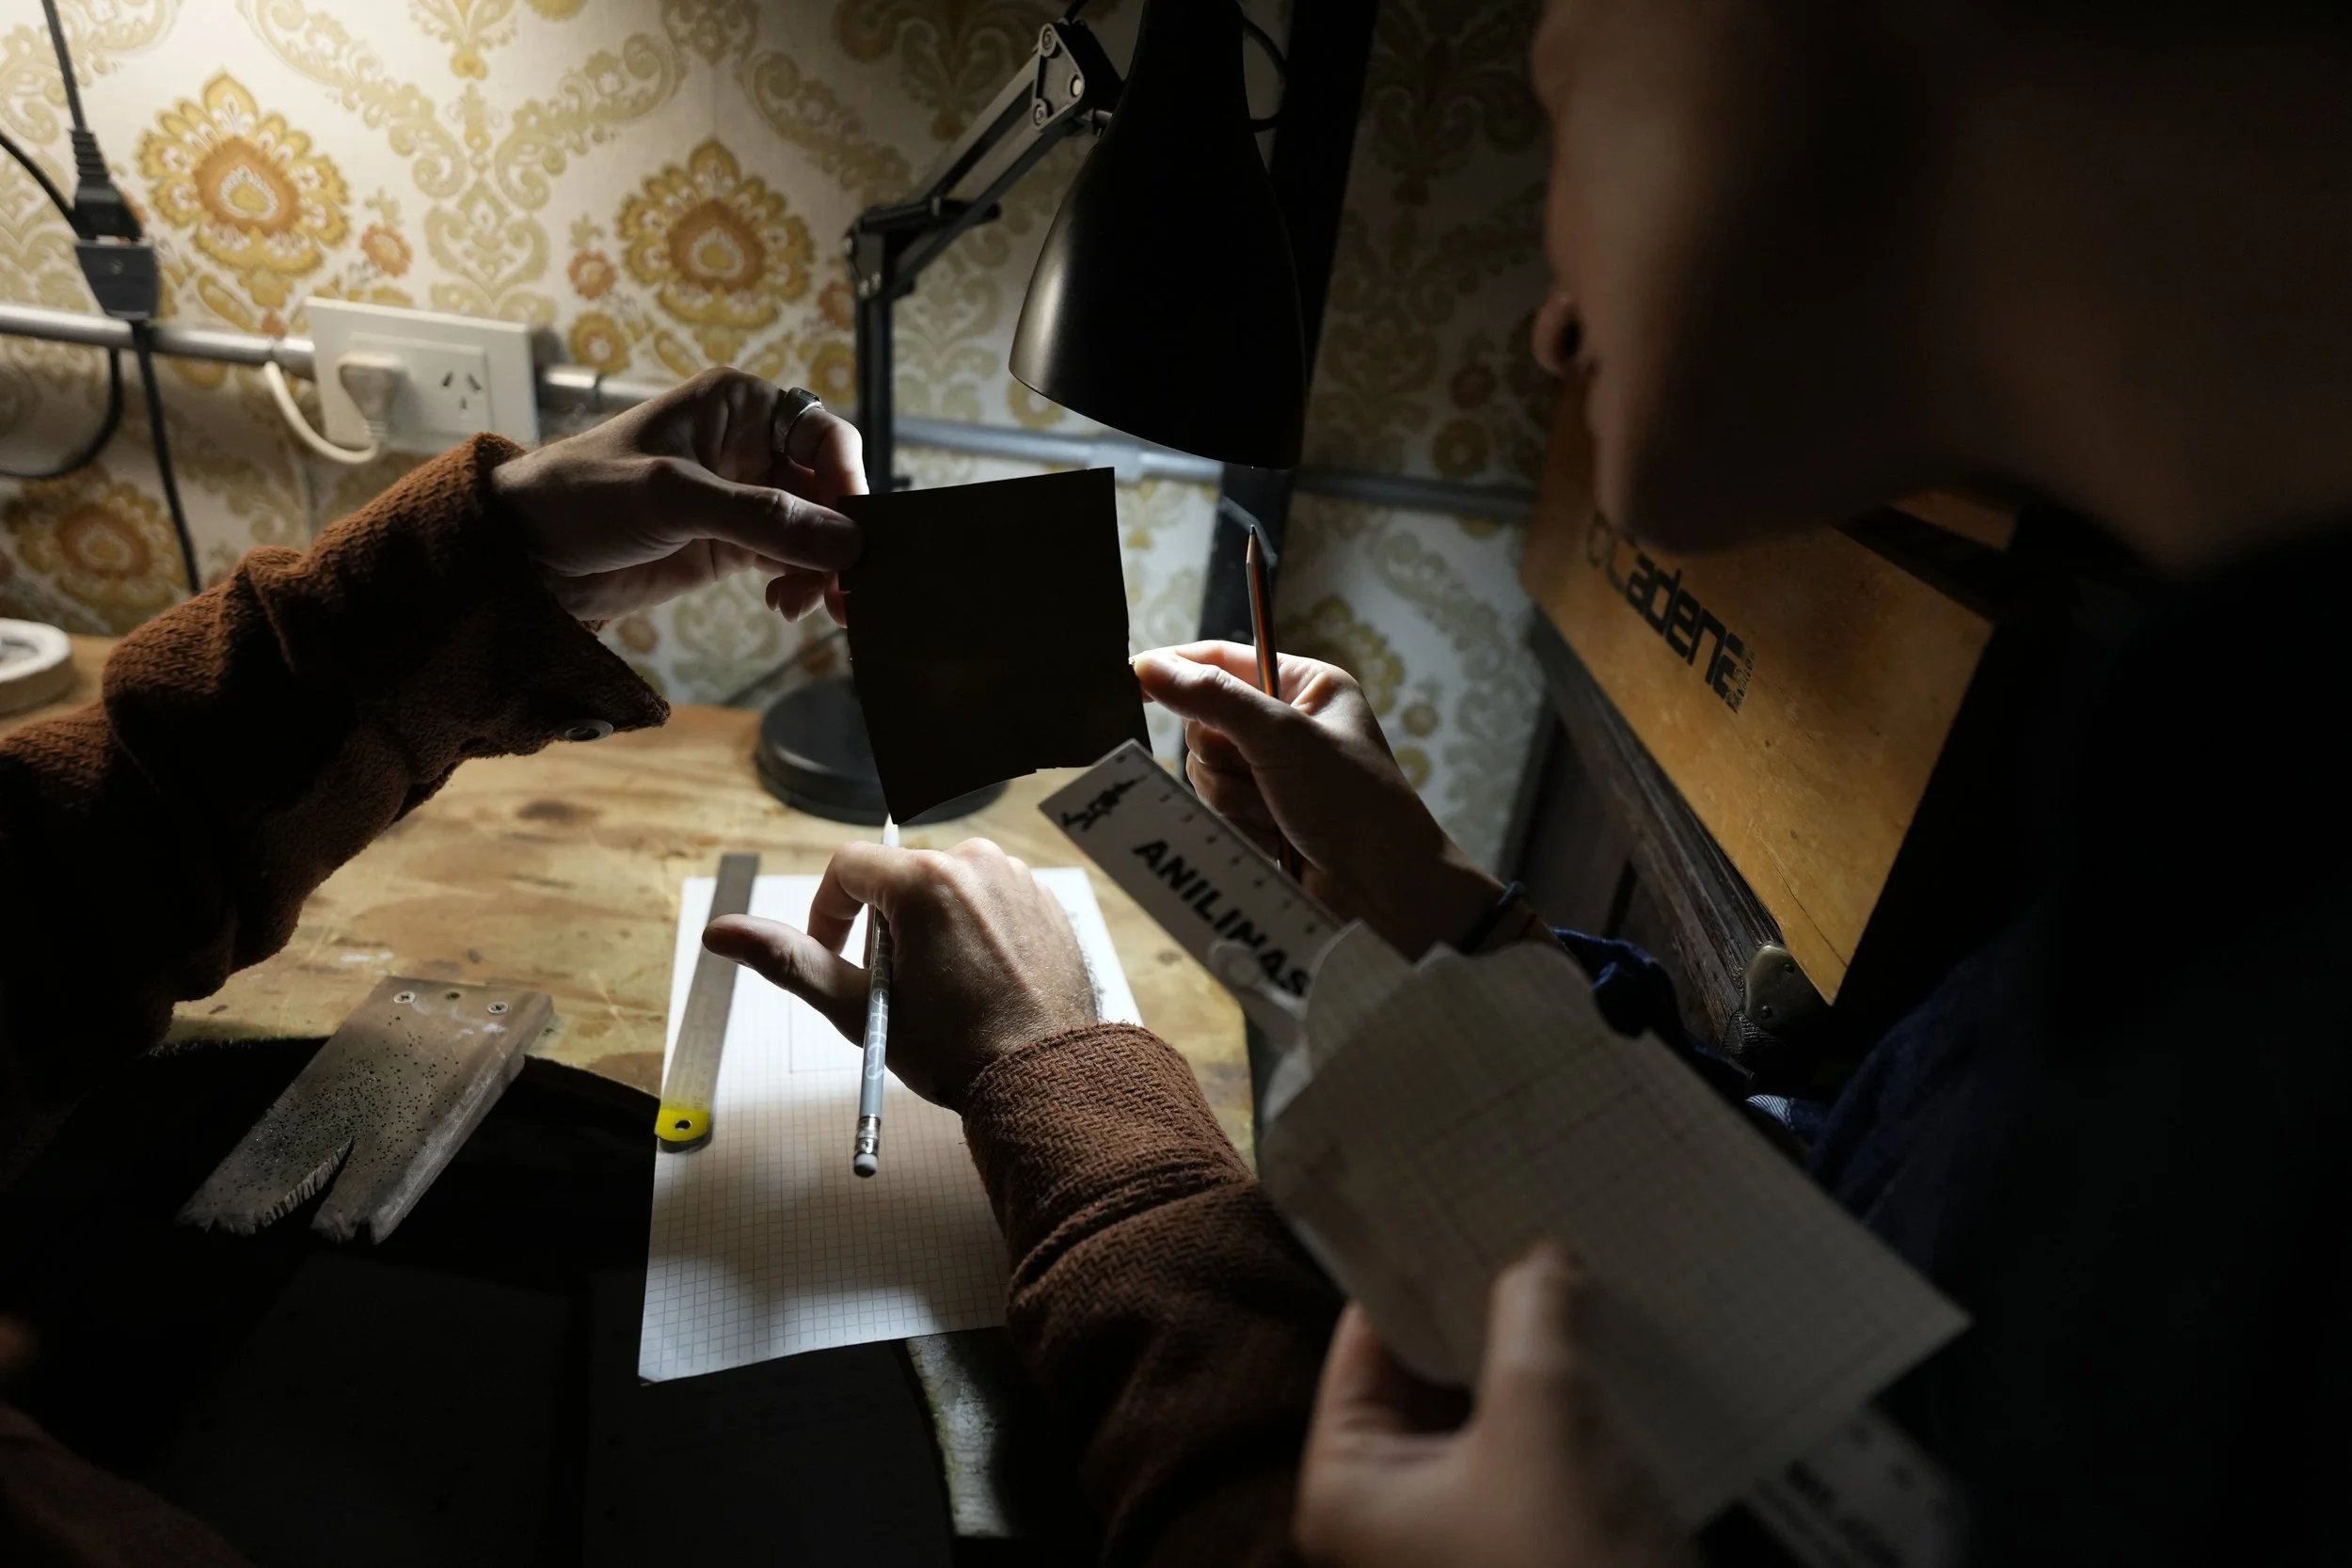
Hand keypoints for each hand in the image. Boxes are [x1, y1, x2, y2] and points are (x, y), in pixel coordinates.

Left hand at [490, 366, 864, 621]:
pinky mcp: (732, 545)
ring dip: (822, 570)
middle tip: (846, 589)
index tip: (853, 533)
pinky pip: (790, 561)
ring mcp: (743, 498)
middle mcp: (748, 446)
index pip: (823, 434)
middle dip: (840, 538)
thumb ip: (760, 515)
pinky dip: (799, 585)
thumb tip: (845, 541)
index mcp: (736, 406)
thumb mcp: (672, 496)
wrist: (526, 554)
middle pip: (828, 488)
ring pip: (815, 531)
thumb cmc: (583, 494)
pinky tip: (785, 606)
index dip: (846, 481)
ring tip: (806, 606)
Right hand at [700, 837, 1097, 1106]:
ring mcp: (1017, 879)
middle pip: (899, 880)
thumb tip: (721, 932)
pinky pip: (989, 899)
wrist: (1048, 1078)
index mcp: (925, 882)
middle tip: (898, 989)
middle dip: (885, 928)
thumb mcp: (859, 1010)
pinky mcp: (1045, 900)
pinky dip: (974, 930)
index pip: (848, 868)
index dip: (829, 913)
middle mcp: (976, 864)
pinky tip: (979, 981)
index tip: (836, 955)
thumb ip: (790, 961)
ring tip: (941, 989)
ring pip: (945, 888)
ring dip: (929, 928)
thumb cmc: (957, 1050)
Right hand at [1132, 642, 1519, 958]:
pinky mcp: (1265, 816)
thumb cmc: (1353, 803)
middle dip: (1223, 757)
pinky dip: (1239, 825)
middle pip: (1206, 722)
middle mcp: (1289, 724)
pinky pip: (1217, 808)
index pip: (1225, 659)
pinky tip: (1275, 838)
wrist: (1385, 891)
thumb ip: (1213, 698)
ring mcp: (1275, 773)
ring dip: (1233, 797)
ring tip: (1276, 815)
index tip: (1135, 677)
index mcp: (1306, 686)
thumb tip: (1148, 666)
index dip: (1180, 668)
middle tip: (1258, 775)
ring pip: (1206, 770)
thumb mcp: (1283, 738)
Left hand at [1296, 1243, 1687, 1567]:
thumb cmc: (1569, 1567)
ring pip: (1485, 1419)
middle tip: (1529, 1226)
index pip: (1364, 1344)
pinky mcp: (1521, 1556)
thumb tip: (1540, 1258)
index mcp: (1346, 1486)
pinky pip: (1530, 1462)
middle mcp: (1384, 1519)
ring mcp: (1453, 1543)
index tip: (1456, 1204)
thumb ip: (1531, 1318)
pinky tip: (1607, 1354)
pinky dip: (1562, 1412)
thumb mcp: (1545, 1419)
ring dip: (1530, 1360)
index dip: (1413, 1272)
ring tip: (1575, 1273)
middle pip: (1425, 1380)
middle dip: (1482, 1314)